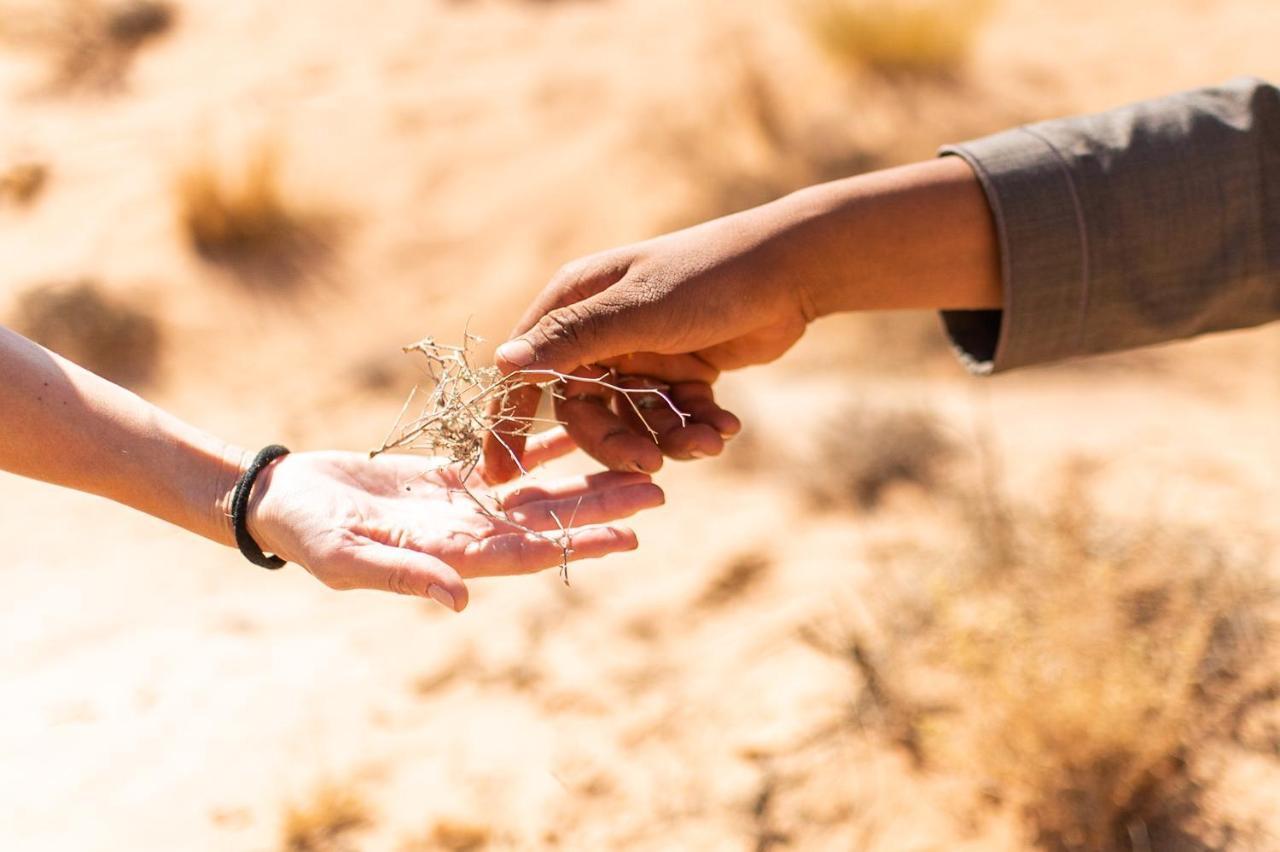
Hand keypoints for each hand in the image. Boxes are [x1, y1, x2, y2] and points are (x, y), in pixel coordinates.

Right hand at [245, 430, 662, 610]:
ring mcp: (467, 502)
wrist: (286, 499)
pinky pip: (512, 454)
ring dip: (588, 475)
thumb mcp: (347, 560)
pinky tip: (585, 421)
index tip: (630, 536)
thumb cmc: (308, 536)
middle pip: (550, 518)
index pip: (530, 551)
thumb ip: (404, 576)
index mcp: (454, 555)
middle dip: (603, 505)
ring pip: (541, 487)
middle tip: (659, 491)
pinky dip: (547, 441)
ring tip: (639, 459)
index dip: (579, 543)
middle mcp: (472, 531)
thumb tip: (459, 600)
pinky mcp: (456, 473)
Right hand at [482, 201, 811, 481]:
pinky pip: (673, 417)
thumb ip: (575, 337)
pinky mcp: (681, 372)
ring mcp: (642, 353)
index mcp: (575, 304)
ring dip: (669, 439)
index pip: (527, 370)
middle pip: (586, 410)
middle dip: (618, 441)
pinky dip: (697, 428)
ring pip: (634, 421)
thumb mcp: (639, 309)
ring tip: (709, 442)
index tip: (500, 473)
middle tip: (653, 464)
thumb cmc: (709, 276)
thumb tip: (503, 361)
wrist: (792, 269)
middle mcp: (602, 330)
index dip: (510, 421)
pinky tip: (726, 428)